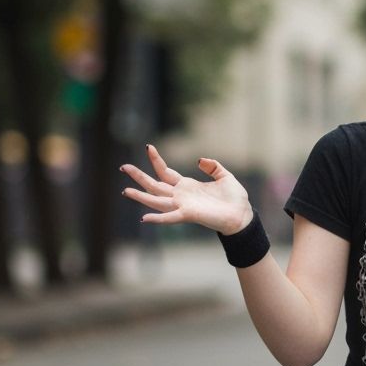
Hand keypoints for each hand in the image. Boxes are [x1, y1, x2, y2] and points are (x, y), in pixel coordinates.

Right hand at [120, 145, 253, 234]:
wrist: (242, 215)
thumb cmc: (234, 198)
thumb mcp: (224, 176)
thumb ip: (212, 166)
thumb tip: (199, 160)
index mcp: (187, 186)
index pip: (165, 172)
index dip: (156, 160)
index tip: (148, 147)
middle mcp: (181, 196)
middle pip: (154, 184)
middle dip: (139, 176)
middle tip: (123, 167)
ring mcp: (183, 205)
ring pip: (156, 200)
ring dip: (141, 196)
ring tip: (125, 190)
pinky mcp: (188, 214)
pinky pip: (170, 217)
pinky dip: (157, 218)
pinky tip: (144, 217)